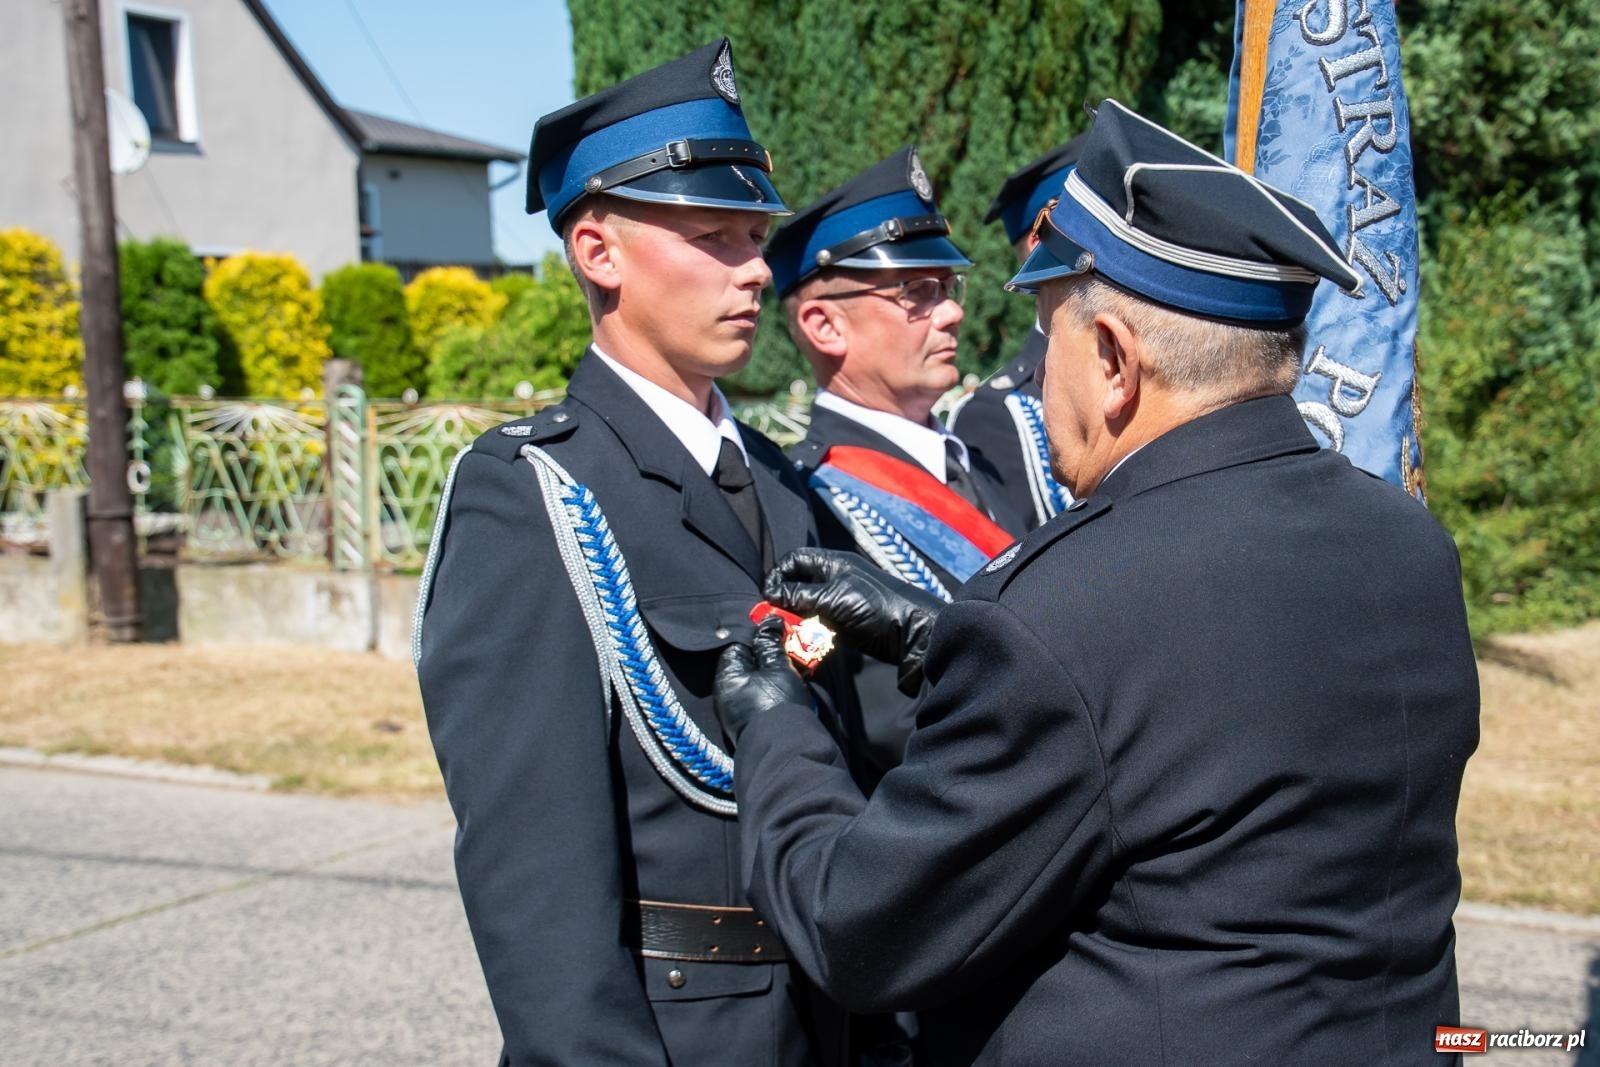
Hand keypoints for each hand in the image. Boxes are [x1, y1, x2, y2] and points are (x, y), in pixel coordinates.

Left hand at [714, 616, 811, 747]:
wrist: (787, 750)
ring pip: (755, 680)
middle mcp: (726, 694)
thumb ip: (770, 643)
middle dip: (768, 654)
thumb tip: (768, 622)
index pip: (737, 644)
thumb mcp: (778, 667)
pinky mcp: (751, 722)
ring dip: (774, 672)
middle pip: (747, 663)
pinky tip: (790, 686)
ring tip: (796, 665)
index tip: (775, 628)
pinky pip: (760, 697)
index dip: (757, 635)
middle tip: (790, 646)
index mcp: (727, 677)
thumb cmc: (779, 705)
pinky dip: (774, 689)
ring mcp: (737, 710)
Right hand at [763, 548, 941, 694]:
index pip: (794, 560)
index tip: (770, 597)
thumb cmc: (876, 606)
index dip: (778, 575)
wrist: (913, 633)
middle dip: (786, 601)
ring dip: (798, 621)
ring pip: (808, 608)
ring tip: (793, 634)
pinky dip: (811, 634)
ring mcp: (842, 602)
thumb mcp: (832, 598)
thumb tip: (770, 596)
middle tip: (778, 619)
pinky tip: (808, 643)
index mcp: (833, 562)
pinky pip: (820, 626)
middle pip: (799, 585)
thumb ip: (799, 596)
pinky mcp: (847, 624)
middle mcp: (836, 578)